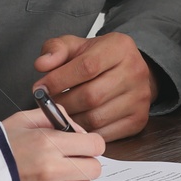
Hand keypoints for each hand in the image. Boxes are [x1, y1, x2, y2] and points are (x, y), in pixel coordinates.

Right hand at [2, 108, 105, 180]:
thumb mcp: (21, 121)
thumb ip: (52, 117)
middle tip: (71, 160)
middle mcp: (51, 168)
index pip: (94, 145)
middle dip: (86, 162)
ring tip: (58, 175)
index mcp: (48, 142)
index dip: (91, 144)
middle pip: (95, 168)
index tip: (84, 145)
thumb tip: (76, 128)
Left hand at [32, 33, 157, 141]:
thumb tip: (42, 64)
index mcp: (119, 47)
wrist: (128, 71)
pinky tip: (76, 124)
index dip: (59, 79)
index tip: (40, 87)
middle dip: (64, 103)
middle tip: (48, 104)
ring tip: (60, 114)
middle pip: (92, 95)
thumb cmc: (97, 58)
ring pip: (97, 117)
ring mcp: (140, 98)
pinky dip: (86, 132)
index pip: (87, 66)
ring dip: (72, 120)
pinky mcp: (139, 119)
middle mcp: (135, 71)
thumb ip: (56, 49)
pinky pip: (106, 134)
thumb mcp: (76, 46)